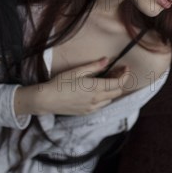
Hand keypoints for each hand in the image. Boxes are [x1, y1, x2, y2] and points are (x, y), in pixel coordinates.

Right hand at [15, 57, 129, 115]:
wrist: (47, 100)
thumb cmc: (60, 83)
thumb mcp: (77, 71)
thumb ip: (94, 66)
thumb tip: (106, 60)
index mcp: (96, 88)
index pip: (118, 83)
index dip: (125, 75)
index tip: (125, 68)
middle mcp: (97, 99)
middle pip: (117, 92)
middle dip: (120, 82)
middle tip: (115, 72)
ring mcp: (92, 107)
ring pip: (110, 100)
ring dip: (112, 91)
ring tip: (106, 81)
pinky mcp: (87, 112)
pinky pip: (101, 105)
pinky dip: (104, 98)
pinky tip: (96, 91)